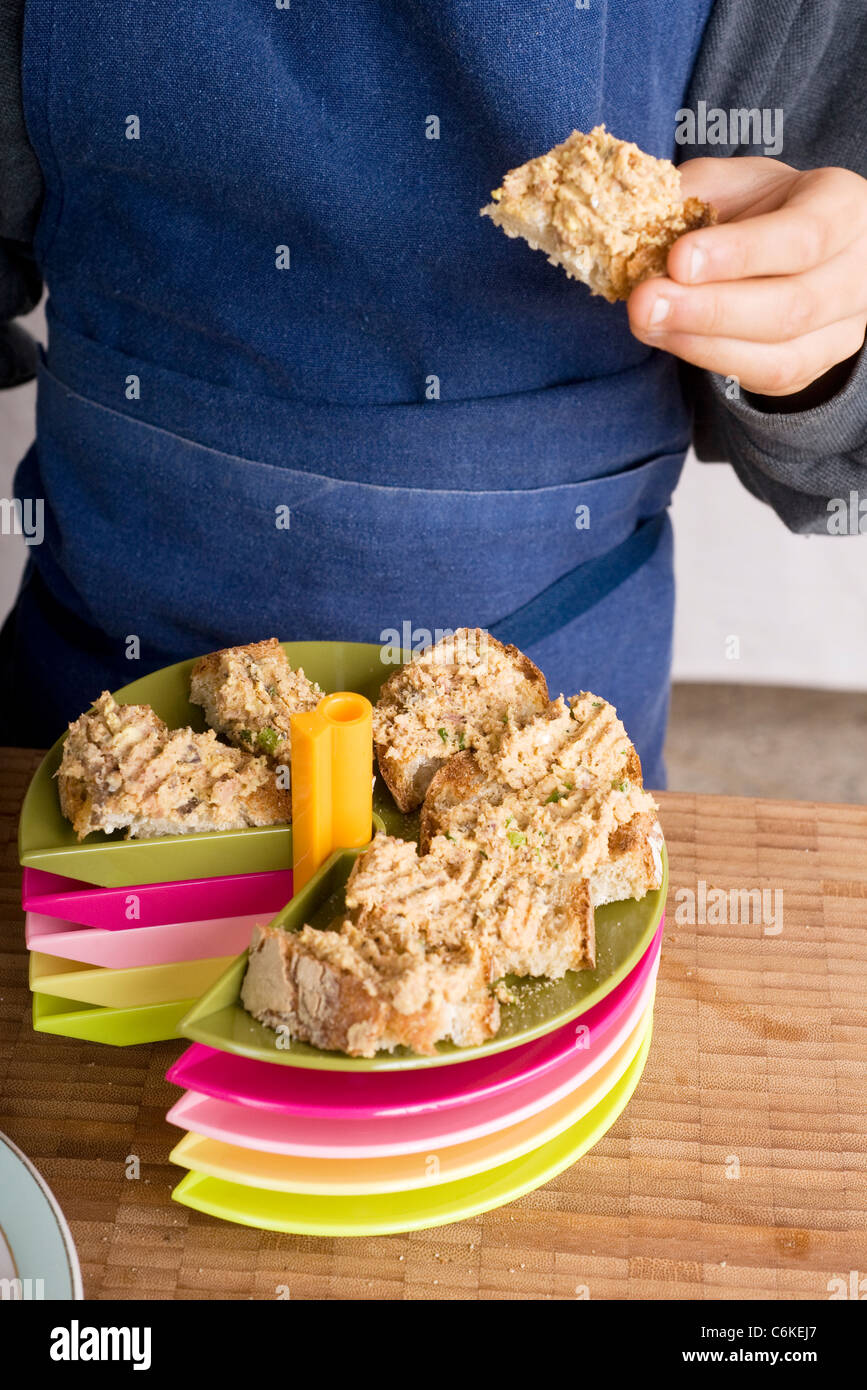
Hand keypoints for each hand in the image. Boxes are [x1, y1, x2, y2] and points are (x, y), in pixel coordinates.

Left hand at [627, 157, 866, 398]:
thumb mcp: (733, 183)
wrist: (791, 248)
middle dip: (709, 310)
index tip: (678, 258)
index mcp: (845, 209)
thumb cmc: (762, 208)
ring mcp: (844, 328)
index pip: (803, 237)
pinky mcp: (813, 366)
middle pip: (792, 306)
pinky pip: (765, 378)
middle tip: (644, 304)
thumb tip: (634, 224)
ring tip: (646, 322)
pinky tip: (669, 338)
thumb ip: (692, 196)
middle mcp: (858, 273)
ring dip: (702, 343)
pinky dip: (710, 361)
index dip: (740, 253)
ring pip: (780, 354)